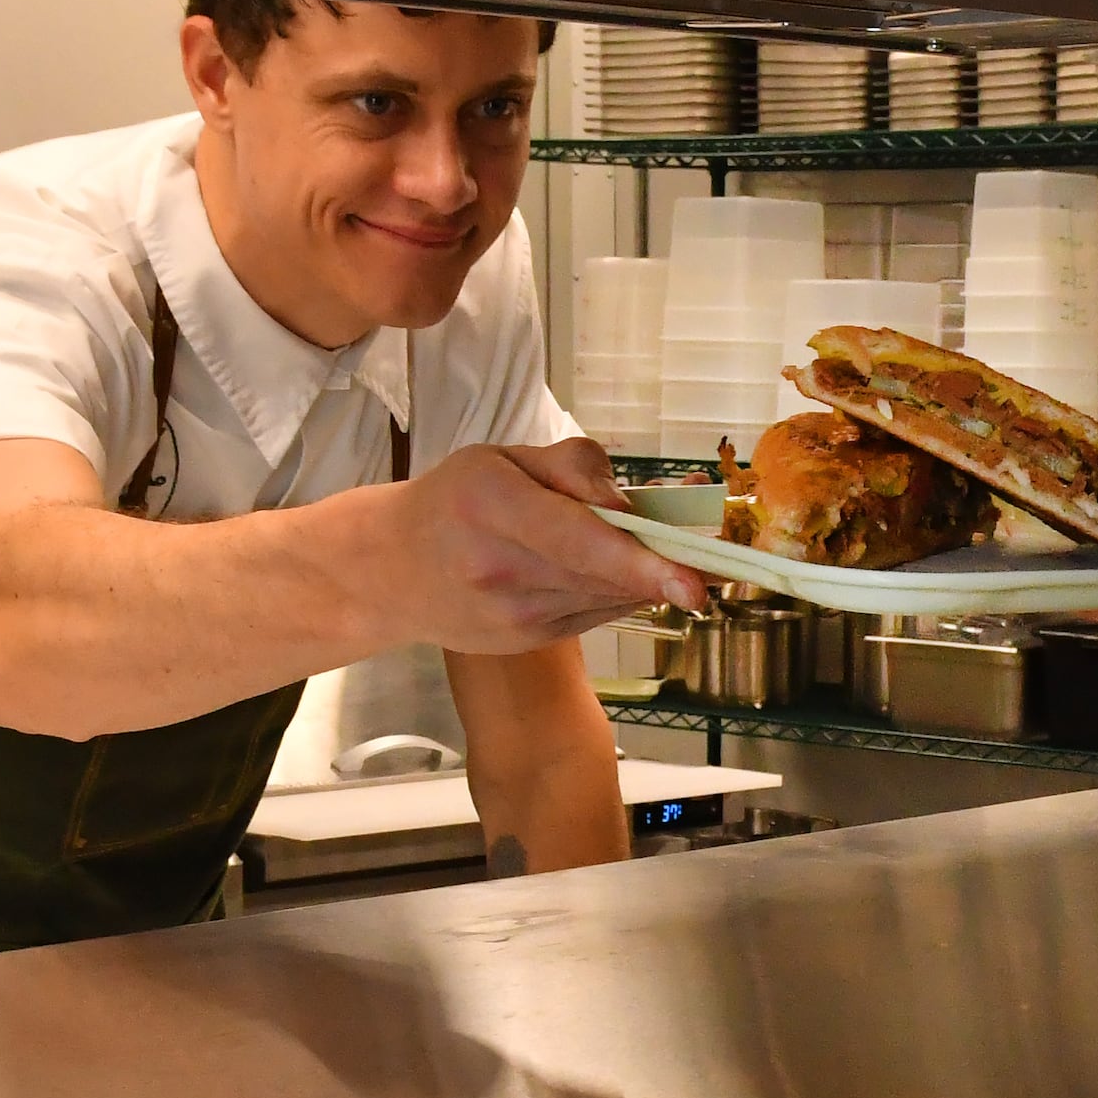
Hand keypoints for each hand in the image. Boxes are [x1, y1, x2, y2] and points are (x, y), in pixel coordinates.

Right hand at [386, 439, 706, 648]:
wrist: (389, 569)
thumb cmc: (454, 500)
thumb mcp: (503, 457)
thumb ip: (573, 468)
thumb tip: (630, 504)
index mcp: (493, 507)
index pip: (581, 541)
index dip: (644, 563)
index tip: (694, 583)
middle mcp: (502, 569)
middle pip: (605, 574)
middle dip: (663, 565)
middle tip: (708, 554)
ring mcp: (514, 616)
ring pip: (607, 597)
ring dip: (641, 576)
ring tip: (649, 548)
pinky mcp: (527, 640)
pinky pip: (594, 614)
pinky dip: (614, 591)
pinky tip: (605, 571)